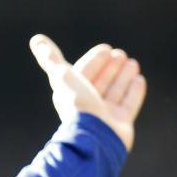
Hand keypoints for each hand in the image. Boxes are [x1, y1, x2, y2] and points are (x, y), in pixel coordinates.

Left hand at [29, 35, 146, 151]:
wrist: (94, 136)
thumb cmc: (78, 105)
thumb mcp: (62, 76)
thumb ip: (50, 58)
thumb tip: (36, 39)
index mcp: (72, 94)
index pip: (84, 73)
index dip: (94, 60)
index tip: (106, 49)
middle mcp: (87, 105)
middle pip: (100, 82)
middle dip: (110, 67)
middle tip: (121, 54)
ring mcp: (104, 116)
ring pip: (115, 91)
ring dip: (123, 76)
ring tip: (133, 63)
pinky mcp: (120, 124)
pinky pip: (129, 104)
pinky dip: (134, 91)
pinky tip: (140, 79)